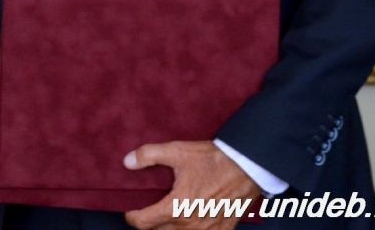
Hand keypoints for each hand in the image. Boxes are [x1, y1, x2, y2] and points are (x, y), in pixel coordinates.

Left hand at [123, 140, 260, 228]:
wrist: (247, 167)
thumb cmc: (212, 160)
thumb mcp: (177, 151)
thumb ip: (148, 155)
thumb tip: (126, 162)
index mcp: (176, 207)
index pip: (143, 223)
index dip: (132, 217)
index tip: (130, 211)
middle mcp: (190, 224)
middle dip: (149, 224)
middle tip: (147, 210)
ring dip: (168, 228)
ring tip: (165, 215)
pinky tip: (188, 221)